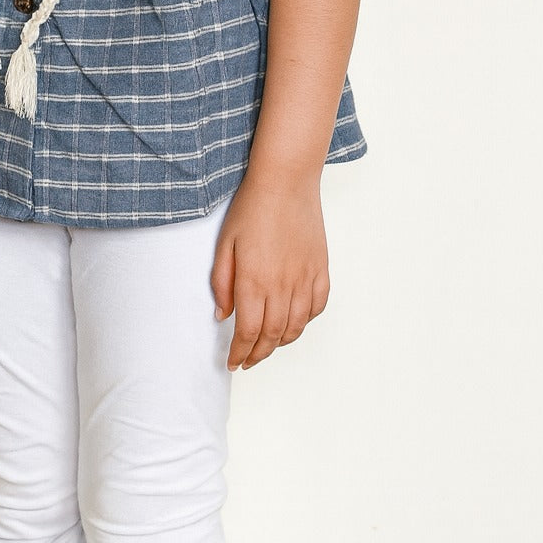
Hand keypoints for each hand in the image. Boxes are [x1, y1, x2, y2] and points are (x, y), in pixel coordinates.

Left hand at [210, 169, 328, 370]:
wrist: (286, 180)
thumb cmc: (251, 207)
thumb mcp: (225, 243)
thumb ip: (222, 282)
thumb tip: (223, 315)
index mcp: (254, 280)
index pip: (248, 332)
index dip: (240, 352)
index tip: (233, 362)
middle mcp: (282, 285)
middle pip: (272, 335)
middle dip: (257, 354)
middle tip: (247, 360)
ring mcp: (305, 278)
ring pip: (296, 326)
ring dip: (281, 343)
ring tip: (268, 346)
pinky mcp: (321, 268)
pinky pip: (317, 306)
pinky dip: (305, 321)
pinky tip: (294, 322)